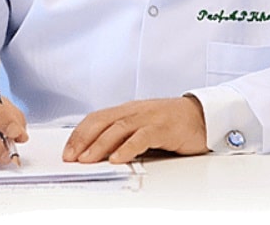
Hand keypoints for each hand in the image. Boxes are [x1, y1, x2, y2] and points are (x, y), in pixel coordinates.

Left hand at [62, 96, 207, 163]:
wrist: (202, 115)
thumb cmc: (171, 122)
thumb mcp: (142, 127)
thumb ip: (123, 136)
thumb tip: (99, 154)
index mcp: (127, 110)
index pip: (96, 118)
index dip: (79, 134)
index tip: (67, 151)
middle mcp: (135, 111)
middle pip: (102, 121)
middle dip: (82, 139)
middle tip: (70, 157)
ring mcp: (148, 117)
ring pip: (118, 129)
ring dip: (99, 145)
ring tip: (86, 160)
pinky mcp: (163, 127)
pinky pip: (142, 137)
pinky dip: (127, 148)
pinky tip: (117, 159)